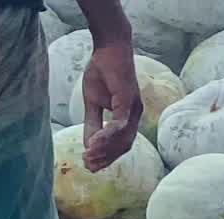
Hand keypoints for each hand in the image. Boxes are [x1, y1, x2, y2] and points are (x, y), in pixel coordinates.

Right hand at [79, 43, 142, 172]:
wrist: (108, 48)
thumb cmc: (101, 72)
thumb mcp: (93, 103)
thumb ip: (92, 123)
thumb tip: (88, 145)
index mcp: (128, 116)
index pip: (122, 144)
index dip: (107, 157)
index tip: (89, 166)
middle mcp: (135, 114)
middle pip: (124, 146)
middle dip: (106, 158)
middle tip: (87, 165)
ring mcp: (134, 107)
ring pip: (123, 137)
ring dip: (105, 150)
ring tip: (87, 155)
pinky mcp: (128, 99)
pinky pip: (120, 123)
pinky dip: (108, 135)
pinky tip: (94, 142)